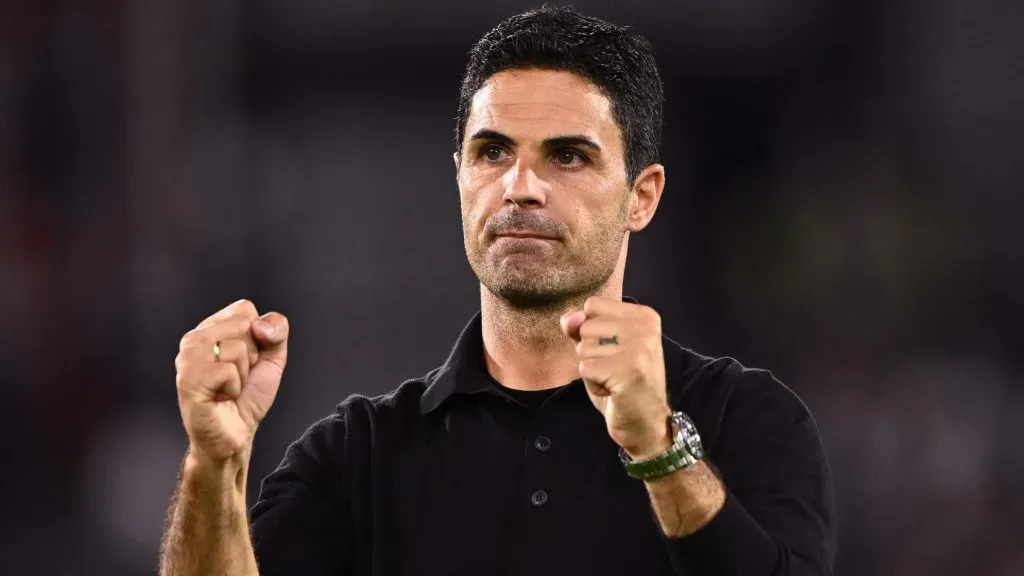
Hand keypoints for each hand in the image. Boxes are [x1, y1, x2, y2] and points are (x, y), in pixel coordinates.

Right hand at [174, 299, 289, 463]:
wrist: (236, 433)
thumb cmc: (248, 395)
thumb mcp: (272, 356)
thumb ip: (277, 330)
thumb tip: (260, 325)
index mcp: (210, 328)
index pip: (244, 309)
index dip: (257, 337)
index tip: (246, 361)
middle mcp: (194, 339)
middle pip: (243, 325)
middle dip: (251, 355)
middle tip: (237, 377)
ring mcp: (187, 359)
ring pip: (236, 347)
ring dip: (242, 374)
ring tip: (229, 388)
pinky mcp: (187, 380)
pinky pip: (228, 371)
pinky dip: (234, 387)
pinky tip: (222, 397)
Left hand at [560, 296, 671, 459]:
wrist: (645, 423)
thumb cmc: (621, 383)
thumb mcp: (602, 347)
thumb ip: (582, 326)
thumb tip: (569, 318)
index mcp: (644, 315)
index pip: (592, 305)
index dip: (592, 331)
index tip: (613, 350)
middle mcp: (645, 327)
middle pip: (586, 326)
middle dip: (591, 352)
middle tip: (615, 369)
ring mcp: (639, 348)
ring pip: (584, 348)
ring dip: (592, 369)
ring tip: (614, 379)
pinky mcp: (628, 370)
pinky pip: (585, 368)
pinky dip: (593, 384)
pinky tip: (613, 390)